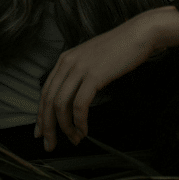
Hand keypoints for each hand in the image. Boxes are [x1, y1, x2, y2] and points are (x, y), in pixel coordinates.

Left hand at [35, 6, 178, 151]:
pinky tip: (85, 130)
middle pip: (48, 100)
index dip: (41, 114)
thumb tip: (71, 99)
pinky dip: (80, 122)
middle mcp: (67, 63)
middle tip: (50, 145)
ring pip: (61, 105)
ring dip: (65, 128)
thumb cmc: (118, 49)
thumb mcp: (91, 59)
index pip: (45, 91)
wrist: (138, 34)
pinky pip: (80, 105)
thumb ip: (78, 74)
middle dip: (47, 126)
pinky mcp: (94, 75)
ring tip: (75, 139)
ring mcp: (80, 68)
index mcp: (65, 59)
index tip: (40, 132)